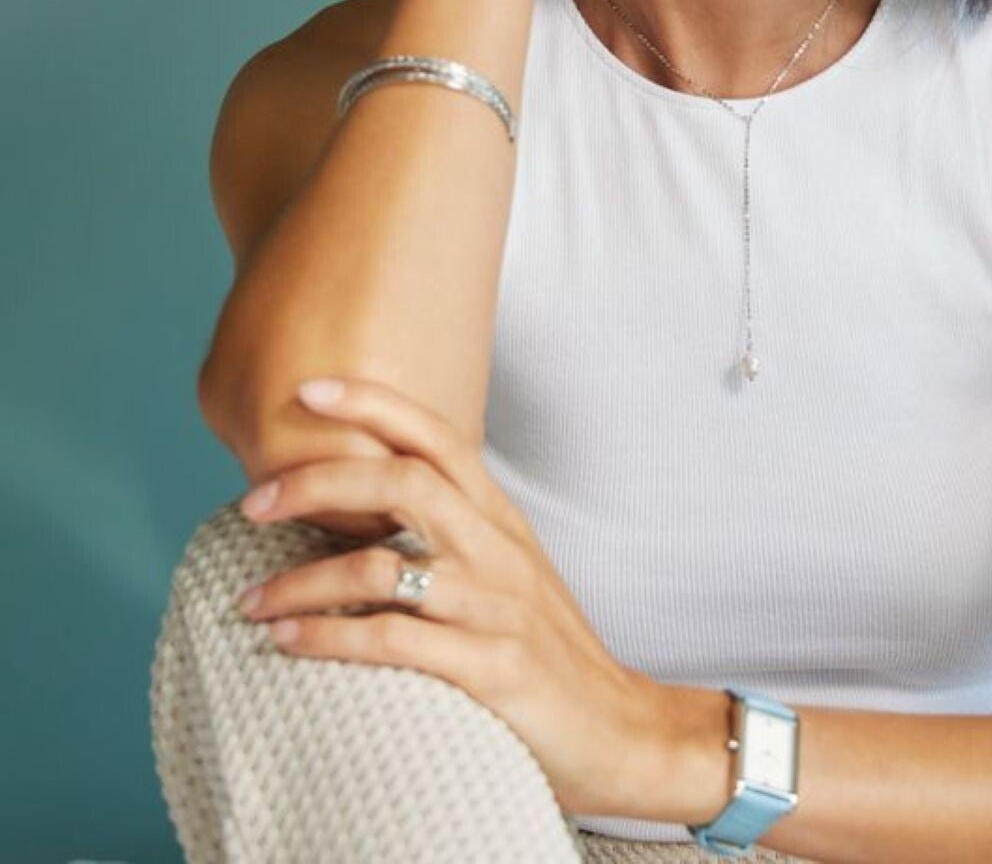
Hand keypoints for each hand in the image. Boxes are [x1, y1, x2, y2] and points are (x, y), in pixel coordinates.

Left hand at [234, 375, 661, 815]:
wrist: (617, 725)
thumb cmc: (548, 647)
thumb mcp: (510, 570)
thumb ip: (455, 534)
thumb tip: (365, 510)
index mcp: (501, 517)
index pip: (439, 436)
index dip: (374, 404)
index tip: (310, 390)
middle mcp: (499, 548)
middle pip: (405, 482)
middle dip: (318, 482)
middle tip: (253, 502)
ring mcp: (495, 605)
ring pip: (382, 569)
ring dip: (301, 580)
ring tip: (251, 600)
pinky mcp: (491, 666)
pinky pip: (393, 642)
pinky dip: (328, 639)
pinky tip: (289, 642)